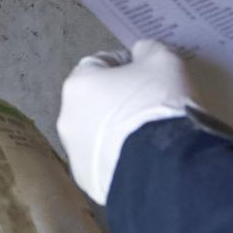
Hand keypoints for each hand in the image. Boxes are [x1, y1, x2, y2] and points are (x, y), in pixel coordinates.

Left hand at [56, 40, 200, 204]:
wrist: (164, 164)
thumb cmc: (158, 103)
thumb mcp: (163, 60)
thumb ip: (147, 50)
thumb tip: (140, 54)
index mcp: (78, 85)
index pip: (100, 64)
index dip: (126, 65)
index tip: (148, 74)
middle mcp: (67, 119)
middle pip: (95, 101)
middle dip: (118, 100)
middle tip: (149, 106)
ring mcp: (75, 154)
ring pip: (97, 135)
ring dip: (116, 132)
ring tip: (147, 138)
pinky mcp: (89, 183)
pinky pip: (104, 163)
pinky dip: (119, 160)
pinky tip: (143, 160)